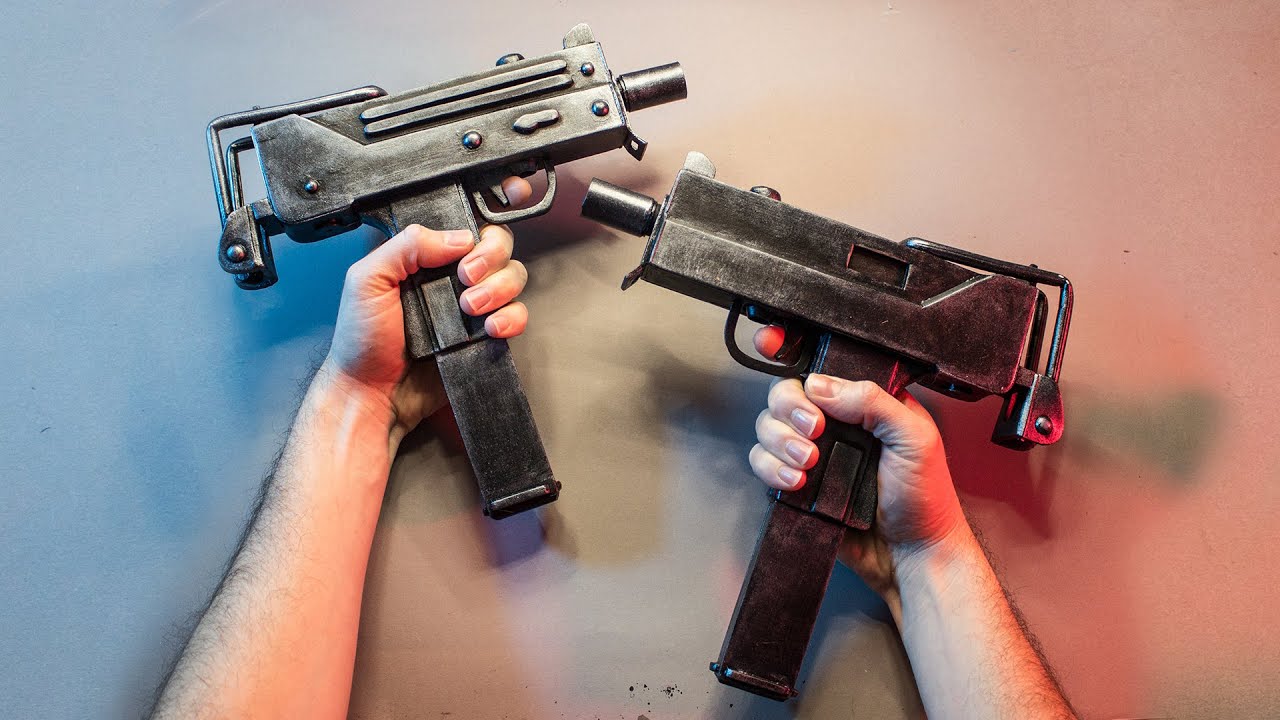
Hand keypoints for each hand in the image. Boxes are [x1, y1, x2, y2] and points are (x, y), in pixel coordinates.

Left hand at [321, 177, 532, 442]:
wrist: (373, 394)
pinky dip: (512, 318)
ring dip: (500, 288)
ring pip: (513, 277)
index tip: (478, 239)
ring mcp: (472, 306)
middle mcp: (451, 276)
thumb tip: (458, 236)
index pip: (465, 225)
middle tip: (467, 277)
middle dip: (491, 257)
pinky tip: (491, 329)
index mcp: (423, 256)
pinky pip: (517, 315)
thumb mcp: (367, 280)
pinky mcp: (486, 335)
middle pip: (498, 246)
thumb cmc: (361, 342)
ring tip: (471, 309)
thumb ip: (406, 246)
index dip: (482, 226)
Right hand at [748, 327, 966, 599]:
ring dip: (780, 442)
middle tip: (814, 430)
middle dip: (790, 410)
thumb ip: (872, 401)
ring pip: (768, 428)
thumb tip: (820, 385)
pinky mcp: (798, 484)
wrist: (913, 556)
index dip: (790, 352)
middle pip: (785, 394)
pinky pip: (764, 464)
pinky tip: (796, 482)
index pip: (823, 368)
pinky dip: (771, 469)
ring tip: (809, 463)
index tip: (771, 344)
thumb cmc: (926, 499)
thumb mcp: (914, 437)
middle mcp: (836, 423)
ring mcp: (814, 453)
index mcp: (865, 402)